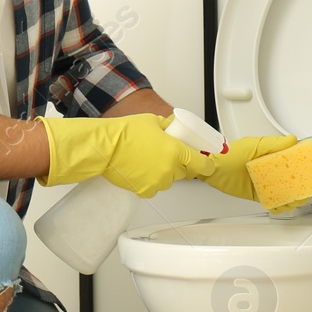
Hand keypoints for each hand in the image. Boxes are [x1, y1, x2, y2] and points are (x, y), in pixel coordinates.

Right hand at [36, 113, 217, 196]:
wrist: (105, 147)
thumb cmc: (125, 133)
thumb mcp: (153, 121)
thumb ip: (169, 126)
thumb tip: (175, 127)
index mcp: (176, 151)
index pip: (203, 164)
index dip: (206, 164)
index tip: (206, 163)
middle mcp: (170, 169)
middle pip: (185, 173)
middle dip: (179, 165)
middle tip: (166, 155)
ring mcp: (158, 182)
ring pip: (168, 180)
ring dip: (164, 173)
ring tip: (148, 160)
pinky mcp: (145, 190)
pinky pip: (154, 187)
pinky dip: (150, 181)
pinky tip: (140, 169)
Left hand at [198, 134, 296, 201]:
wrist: (213, 167)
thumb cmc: (231, 153)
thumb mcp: (254, 145)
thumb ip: (274, 143)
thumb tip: (293, 140)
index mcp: (275, 156)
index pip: (299, 162)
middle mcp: (273, 170)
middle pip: (297, 181)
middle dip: (305, 190)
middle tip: (306, 194)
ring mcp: (267, 183)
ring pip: (287, 194)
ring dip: (293, 200)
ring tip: (292, 201)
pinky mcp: (259, 195)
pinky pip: (273, 202)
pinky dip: (279, 206)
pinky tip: (281, 206)